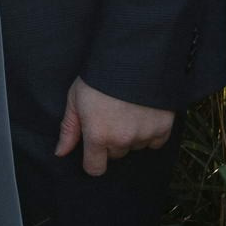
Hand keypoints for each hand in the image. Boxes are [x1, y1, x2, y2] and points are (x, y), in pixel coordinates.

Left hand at [54, 78, 174, 176]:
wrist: (134, 56)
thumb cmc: (99, 75)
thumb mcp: (75, 98)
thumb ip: (69, 129)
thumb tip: (60, 153)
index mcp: (97, 135)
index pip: (95, 168)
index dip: (93, 160)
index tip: (94, 148)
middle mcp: (122, 140)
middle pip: (115, 154)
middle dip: (112, 141)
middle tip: (111, 117)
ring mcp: (144, 134)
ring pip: (136, 147)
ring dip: (132, 136)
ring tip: (128, 111)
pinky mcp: (164, 127)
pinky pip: (156, 142)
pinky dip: (151, 132)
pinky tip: (144, 114)